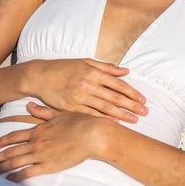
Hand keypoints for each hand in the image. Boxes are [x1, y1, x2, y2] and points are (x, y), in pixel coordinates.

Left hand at [0, 103, 112, 181]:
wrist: (94, 135)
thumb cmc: (80, 123)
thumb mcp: (60, 114)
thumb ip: (43, 112)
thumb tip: (29, 106)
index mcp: (39, 130)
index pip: (14, 136)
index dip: (1, 141)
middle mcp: (36, 142)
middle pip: (10, 151)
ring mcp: (41, 155)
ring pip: (15, 162)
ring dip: (2, 168)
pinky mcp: (49, 166)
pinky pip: (27, 173)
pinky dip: (16, 176)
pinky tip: (9, 179)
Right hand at [27, 58, 146, 122]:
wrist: (39, 76)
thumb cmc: (64, 67)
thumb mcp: (85, 62)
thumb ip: (106, 67)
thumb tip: (126, 71)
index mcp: (93, 72)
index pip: (119, 84)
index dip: (133, 93)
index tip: (143, 100)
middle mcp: (88, 85)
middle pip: (115, 98)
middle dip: (132, 106)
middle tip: (145, 112)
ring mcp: (79, 97)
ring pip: (105, 108)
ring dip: (122, 115)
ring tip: (134, 120)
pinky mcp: (70, 107)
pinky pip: (90, 115)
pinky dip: (104, 120)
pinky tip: (115, 123)